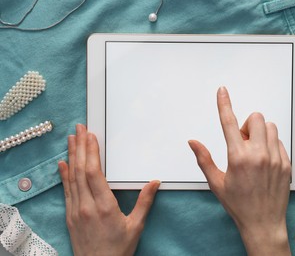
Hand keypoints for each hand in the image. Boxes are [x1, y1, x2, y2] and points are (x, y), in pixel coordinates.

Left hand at [58, 124, 159, 255]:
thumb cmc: (118, 249)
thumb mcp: (136, 226)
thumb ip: (144, 202)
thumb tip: (154, 183)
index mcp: (104, 207)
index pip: (94, 173)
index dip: (90, 153)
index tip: (90, 137)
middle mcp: (87, 206)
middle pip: (80, 171)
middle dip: (80, 147)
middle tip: (79, 129)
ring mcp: (76, 211)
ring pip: (71, 178)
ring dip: (71, 156)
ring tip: (71, 139)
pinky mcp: (70, 216)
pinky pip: (66, 191)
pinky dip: (64, 175)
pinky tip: (62, 163)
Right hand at [188, 87, 290, 255]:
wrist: (263, 223)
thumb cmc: (239, 205)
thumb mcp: (216, 183)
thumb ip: (204, 159)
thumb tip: (193, 142)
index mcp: (238, 157)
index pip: (229, 122)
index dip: (224, 104)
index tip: (222, 91)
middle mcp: (258, 155)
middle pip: (256, 118)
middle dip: (247, 125)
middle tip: (243, 141)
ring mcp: (275, 158)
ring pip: (270, 127)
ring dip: (260, 133)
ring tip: (255, 151)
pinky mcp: (286, 163)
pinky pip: (280, 141)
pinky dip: (271, 145)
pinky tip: (265, 161)